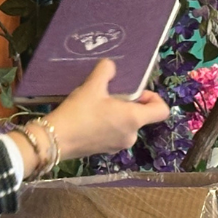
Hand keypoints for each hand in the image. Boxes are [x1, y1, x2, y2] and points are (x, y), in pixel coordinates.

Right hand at [47, 58, 169, 160]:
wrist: (55, 140)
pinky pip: (116, 133)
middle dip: (129, 103)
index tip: (136, 92)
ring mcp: (119, 145)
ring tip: (97, 105)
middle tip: (109, 95)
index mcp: (134, 119)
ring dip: (118, 113)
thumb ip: (106, 71)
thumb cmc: (78, 112)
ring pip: (128, 124)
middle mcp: (132, 135)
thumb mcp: (92, 86)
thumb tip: (111, 67)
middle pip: (142, 116)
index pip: (162, 110)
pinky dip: (109, 124)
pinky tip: (90, 118)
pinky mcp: (107, 150)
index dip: (153, 97)